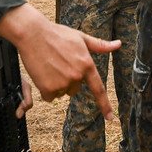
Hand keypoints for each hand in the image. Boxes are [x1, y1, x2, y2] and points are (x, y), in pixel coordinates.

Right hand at [0, 4, 120, 117]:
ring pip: (61, 92)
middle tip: (58, 64)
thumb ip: (100, 45)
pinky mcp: (48, 89)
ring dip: (56, 84)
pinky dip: (45, 89)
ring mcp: (62, 83)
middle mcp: (76, 76)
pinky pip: (49, 97)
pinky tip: (42, 74)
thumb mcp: (80, 37)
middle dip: (68, 80)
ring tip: (49, 66)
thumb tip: (118, 44)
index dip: (105, 105)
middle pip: (75, 89)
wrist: (33, 34)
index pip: (98, 89)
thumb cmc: (57, 34)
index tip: (110, 118)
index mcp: (86, 64)